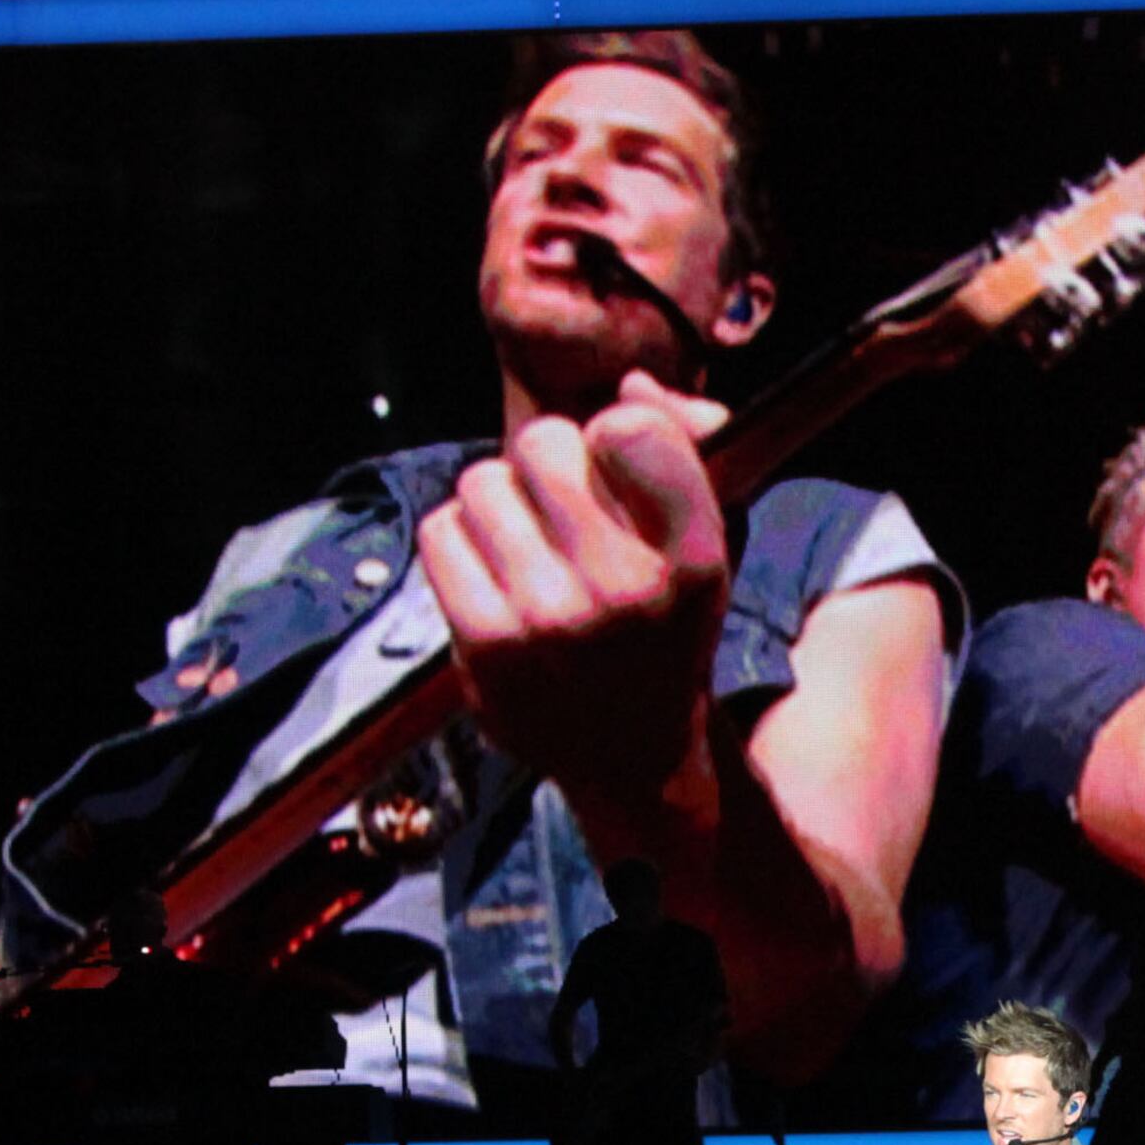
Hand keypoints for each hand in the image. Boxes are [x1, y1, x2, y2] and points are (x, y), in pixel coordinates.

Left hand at [419, 368, 737, 811]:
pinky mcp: (485, 642)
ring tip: (528, 546)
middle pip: (543, 444)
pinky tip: (494, 575)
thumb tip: (632, 387)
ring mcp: (549, 619)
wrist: (633, 757)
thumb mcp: (703, 548)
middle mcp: (625, 589)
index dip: (613, 433)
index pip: (631, 430)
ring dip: (499, 502)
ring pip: (482, 482)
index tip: (618, 467)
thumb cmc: (663, 631)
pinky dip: (460, 542)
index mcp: (694, 559)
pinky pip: (440, 533)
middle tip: (562, 509)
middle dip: (547, 463)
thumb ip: (684, 451)